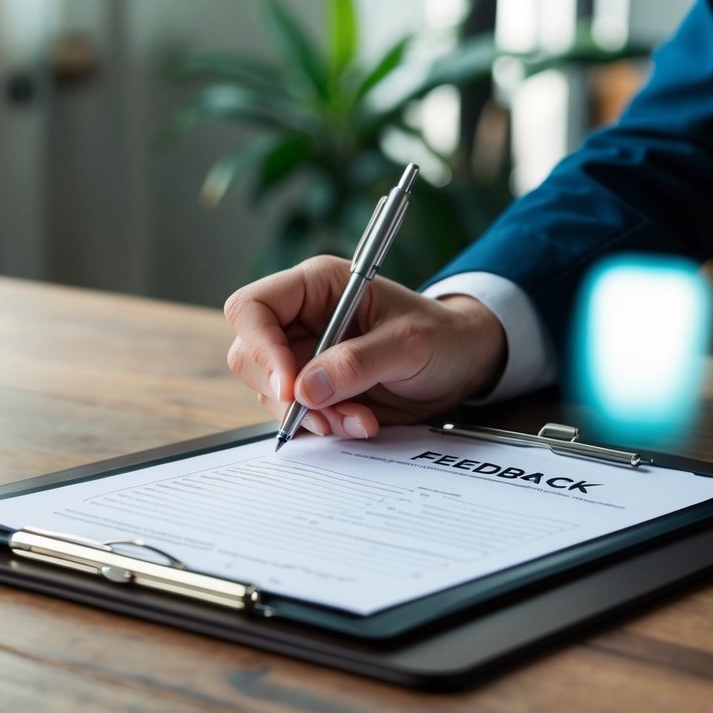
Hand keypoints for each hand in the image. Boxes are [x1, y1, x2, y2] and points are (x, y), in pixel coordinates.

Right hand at [224, 255, 506, 438]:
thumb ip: (357, 363)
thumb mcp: (408, 344)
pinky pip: (296, 414)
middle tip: (323, 414)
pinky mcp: (314, 389)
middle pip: (249, 356)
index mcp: (316, 286)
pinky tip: (360, 421)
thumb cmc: (441, 336)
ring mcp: (303, 356)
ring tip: (360, 417)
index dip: (261, 347)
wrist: (463, 364)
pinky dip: (323, 426)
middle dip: (284, 393)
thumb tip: (306, 389)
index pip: (252, 308)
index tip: (290, 386)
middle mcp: (300, 319)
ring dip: (310, 416)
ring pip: (270, 392)